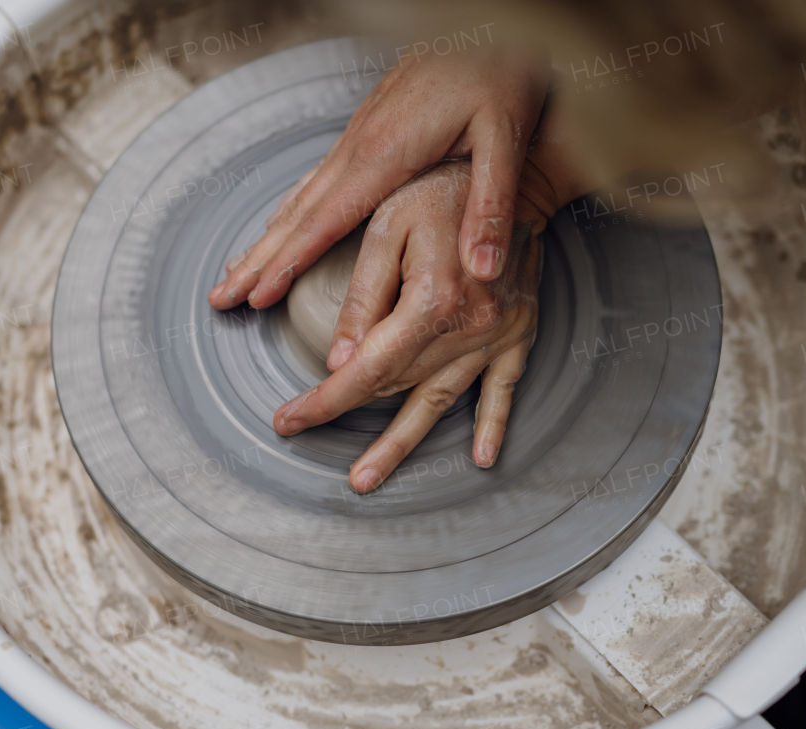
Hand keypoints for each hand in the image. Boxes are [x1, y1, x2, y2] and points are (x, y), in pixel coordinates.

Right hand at [207, 48, 549, 312]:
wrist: (487, 24)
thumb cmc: (498, 73)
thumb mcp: (506, 138)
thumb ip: (492, 205)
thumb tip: (482, 269)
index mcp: (384, 154)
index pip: (324, 221)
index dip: (289, 263)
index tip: (258, 297)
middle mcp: (358, 146)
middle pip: (296, 215)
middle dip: (257, 260)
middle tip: (221, 298)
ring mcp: (357, 138)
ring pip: (300, 197)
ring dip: (266, 239)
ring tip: (236, 272)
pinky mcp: (367, 131)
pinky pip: (316, 180)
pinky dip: (289, 211)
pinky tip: (281, 223)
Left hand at [273, 159, 560, 492]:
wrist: (516, 175)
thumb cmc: (443, 189)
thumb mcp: (387, 226)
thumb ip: (362, 295)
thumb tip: (339, 360)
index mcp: (431, 301)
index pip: (366, 369)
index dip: (323, 401)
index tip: (289, 418)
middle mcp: (467, 328)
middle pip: (395, 388)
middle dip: (344, 414)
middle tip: (299, 433)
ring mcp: (496, 336)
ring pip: (439, 401)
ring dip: (401, 444)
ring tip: (366, 477)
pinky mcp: (516, 334)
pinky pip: (504, 389)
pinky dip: (492, 424)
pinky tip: (482, 457)